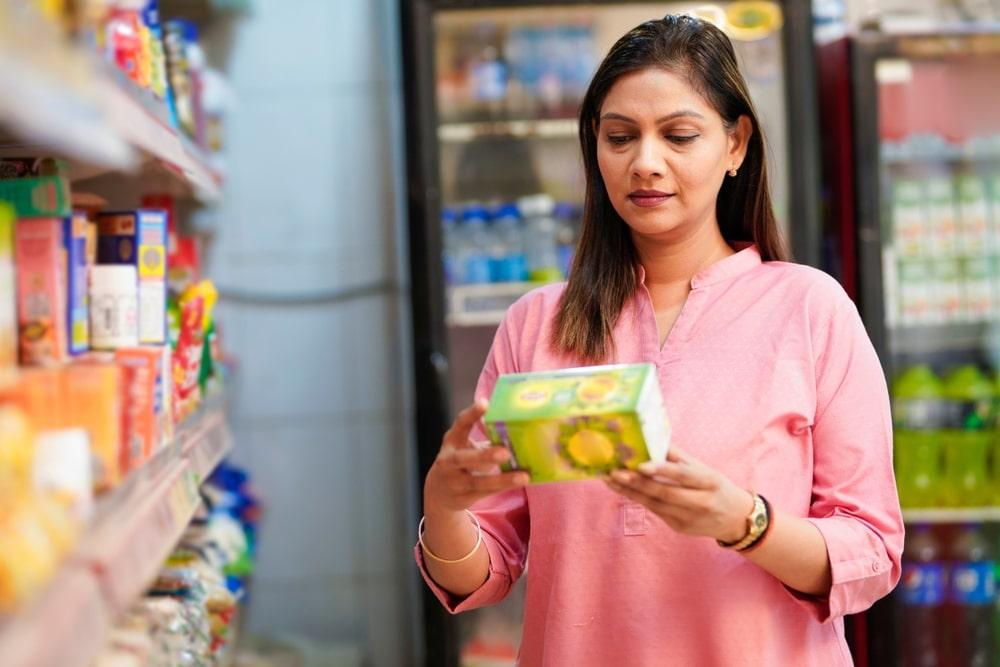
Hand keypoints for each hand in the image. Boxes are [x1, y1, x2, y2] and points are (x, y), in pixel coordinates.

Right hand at [423, 400, 529, 515]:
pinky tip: (519, 483)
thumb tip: (516, 424)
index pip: (460, 424)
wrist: (438, 491)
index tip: (485, 403)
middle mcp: (448, 461)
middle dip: (485, 456)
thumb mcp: (465, 446)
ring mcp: (454, 482)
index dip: (472, 414)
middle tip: (506, 452)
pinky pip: (485, 493)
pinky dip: (503, 488)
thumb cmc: (460, 461)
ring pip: (478, 482)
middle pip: (464, 459)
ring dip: (502, 479)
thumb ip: (485, 437)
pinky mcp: (462, 498)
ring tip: (523, 477)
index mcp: (451, 441)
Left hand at [605, 446, 753, 543]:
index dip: (662, 470)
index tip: (640, 464)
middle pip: (665, 492)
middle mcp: (701, 502)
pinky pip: (655, 511)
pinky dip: (637, 500)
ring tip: (611, 480)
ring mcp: (690, 518)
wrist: (736, 519)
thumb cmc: (716, 487)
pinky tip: (621, 490)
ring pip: (655, 504)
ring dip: (630, 492)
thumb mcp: (704, 468)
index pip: (683, 475)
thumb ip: (678, 457)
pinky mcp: (680, 528)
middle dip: (637, 482)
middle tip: (614, 471)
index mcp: (710, 481)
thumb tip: (652, 439)